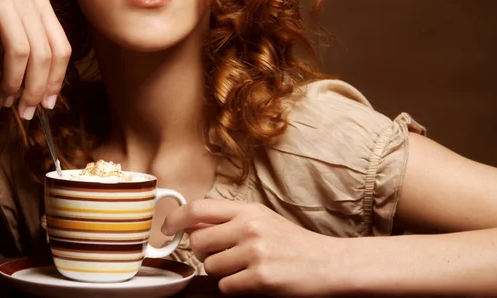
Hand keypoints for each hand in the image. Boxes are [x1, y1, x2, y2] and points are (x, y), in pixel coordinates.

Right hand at [0, 0, 70, 118]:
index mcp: (42, 5)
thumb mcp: (18, 16)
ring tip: (5, 100)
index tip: (48, 104)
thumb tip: (43, 92)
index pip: (61, 48)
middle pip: (42, 54)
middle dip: (35, 90)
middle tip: (26, 111)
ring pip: (19, 52)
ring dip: (12, 84)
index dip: (57, 80)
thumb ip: (33, 43)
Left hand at [162, 199, 346, 296]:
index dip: (176, 218)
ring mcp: (255, 252)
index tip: (168, 228)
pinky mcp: (260, 278)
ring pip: (210, 267)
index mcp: (248, 210)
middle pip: (198, 242)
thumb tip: (190, 224)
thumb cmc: (293, 244)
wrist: (328, 264)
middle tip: (224, 256)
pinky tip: (253, 281)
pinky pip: (225, 286)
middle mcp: (250, 227)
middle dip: (204, 253)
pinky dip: (235, 288)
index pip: (198, 207)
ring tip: (246, 268)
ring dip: (223, 272)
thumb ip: (229, 220)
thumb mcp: (262, 220)